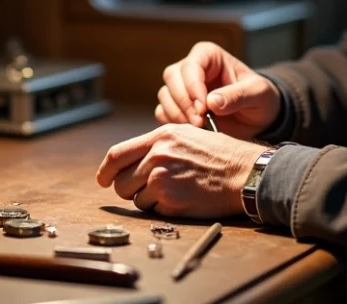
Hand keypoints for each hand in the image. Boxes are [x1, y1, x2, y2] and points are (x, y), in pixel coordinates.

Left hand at [96, 123, 265, 217]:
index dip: (105, 170)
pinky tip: (182, 199)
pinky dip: (163, 209)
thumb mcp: (185, 135)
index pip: (117, 154)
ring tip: (172, 191)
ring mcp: (162, 180)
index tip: (102, 179)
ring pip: (135, 199)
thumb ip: (156, 145)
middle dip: (129, 189)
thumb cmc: (219, 155)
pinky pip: (153, 211)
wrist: (243, 173)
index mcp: (159, 137)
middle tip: (147, 189)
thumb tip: (131, 160)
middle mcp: (157, 156)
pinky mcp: (171, 202)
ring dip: (148, 200)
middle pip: (121, 182)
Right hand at [156, 42, 281, 138]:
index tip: (204, 108)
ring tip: (199, 128)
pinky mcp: (177, 106)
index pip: (191, 66)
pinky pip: (163, 112)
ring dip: (178, 114)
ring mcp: (181, 87)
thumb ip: (237, 96)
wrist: (258, 118)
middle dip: (184, 102)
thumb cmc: (260, 98)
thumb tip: (212, 102)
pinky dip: (173, 123)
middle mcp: (191, 68)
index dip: (193, 86)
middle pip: (172, 78)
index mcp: (209, 56)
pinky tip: (191, 131)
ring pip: (165, 95)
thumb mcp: (258, 94)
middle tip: (200, 122)